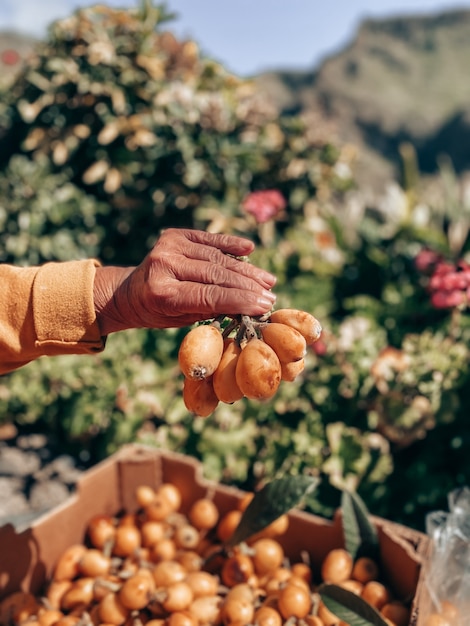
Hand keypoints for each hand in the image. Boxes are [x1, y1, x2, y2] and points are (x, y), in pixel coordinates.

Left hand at [94, 228, 276, 334]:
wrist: (130, 292)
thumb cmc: (159, 312)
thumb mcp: (182, 319)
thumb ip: (212, 308)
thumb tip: (251, 304)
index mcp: (162, 293)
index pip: (210, 295)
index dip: (241, 300)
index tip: (265, 306)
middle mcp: (164, 264)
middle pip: (216, 274)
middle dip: (248, 286)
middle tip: (271, 296)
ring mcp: (168, 246)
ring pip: (217, 257)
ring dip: (246, 270)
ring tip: (268, 281)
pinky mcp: (174, 234)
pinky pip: (209, 239)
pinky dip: (230, 244)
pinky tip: (249, 249)